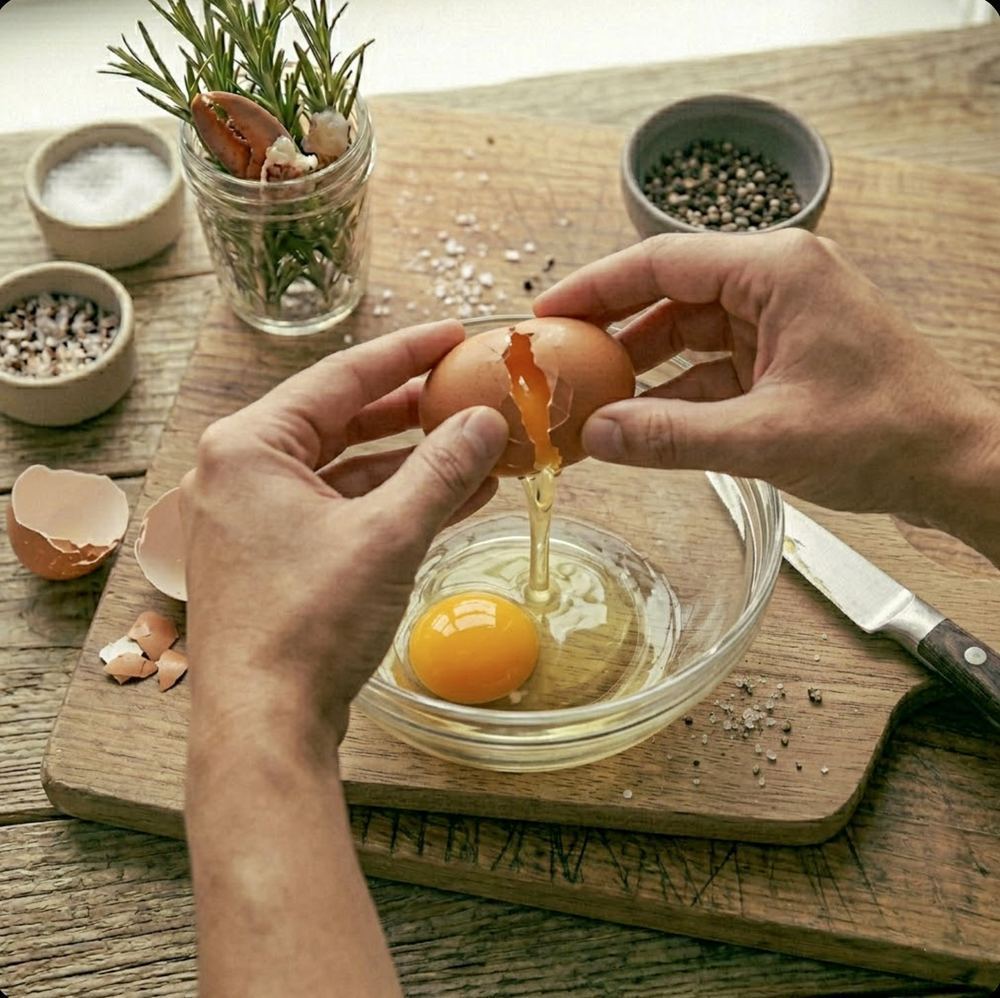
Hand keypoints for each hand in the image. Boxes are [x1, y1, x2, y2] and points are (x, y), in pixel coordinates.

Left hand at [179, 320, 507, 754]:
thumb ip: (442, 470)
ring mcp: (253, 518)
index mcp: (249, 446)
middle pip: (341, 420)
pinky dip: (390, 504)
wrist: (263, 725)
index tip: (455, 336)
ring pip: (345, 470)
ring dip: (410, 463)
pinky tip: (450, 500)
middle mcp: (240, 473)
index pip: (341, 377)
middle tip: (468, 390)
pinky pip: (339, 511)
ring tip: (476, 450)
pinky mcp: (272, 557)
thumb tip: (486, 422)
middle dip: (412, 411)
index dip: (406, 353)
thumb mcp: (388, 534)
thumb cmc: (307, 624)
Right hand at [534, 231, 999, 550]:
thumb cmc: (885, 434)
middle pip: (668, 292)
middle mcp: (775, 280)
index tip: (544, 313)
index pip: (660, 261)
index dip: (594, 287)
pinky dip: (674, 390)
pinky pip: (711, 364)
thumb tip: (596, 437)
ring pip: (686, 330)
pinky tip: (639, 418)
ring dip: (640, 364)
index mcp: (776, 270)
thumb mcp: (765, 439)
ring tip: (588, 395)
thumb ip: (671, 436)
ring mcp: (779, 318)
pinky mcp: (782, 355)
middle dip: (611, 329)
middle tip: (556, 360)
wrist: (952, 465)